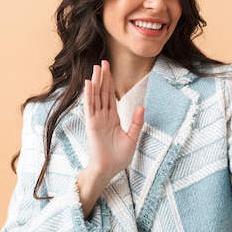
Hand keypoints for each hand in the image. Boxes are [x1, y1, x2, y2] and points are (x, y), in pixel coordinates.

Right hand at [77, 60, 144, 216]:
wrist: (108, 169)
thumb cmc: (118, 157)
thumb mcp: (132, 137)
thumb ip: (137, 122)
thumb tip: (142, 107)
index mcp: (112, 119)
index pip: (110, 97)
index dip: (110, 83)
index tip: (109, 70)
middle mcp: (103, 116)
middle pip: (102, 93)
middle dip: (103, 77)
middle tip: (103, 62)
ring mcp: (96, 120)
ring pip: (96, 96)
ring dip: (96, 82)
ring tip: (96, 68)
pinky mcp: (92, 125)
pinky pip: (90, 107)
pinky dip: (89, 95)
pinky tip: (89, 84)